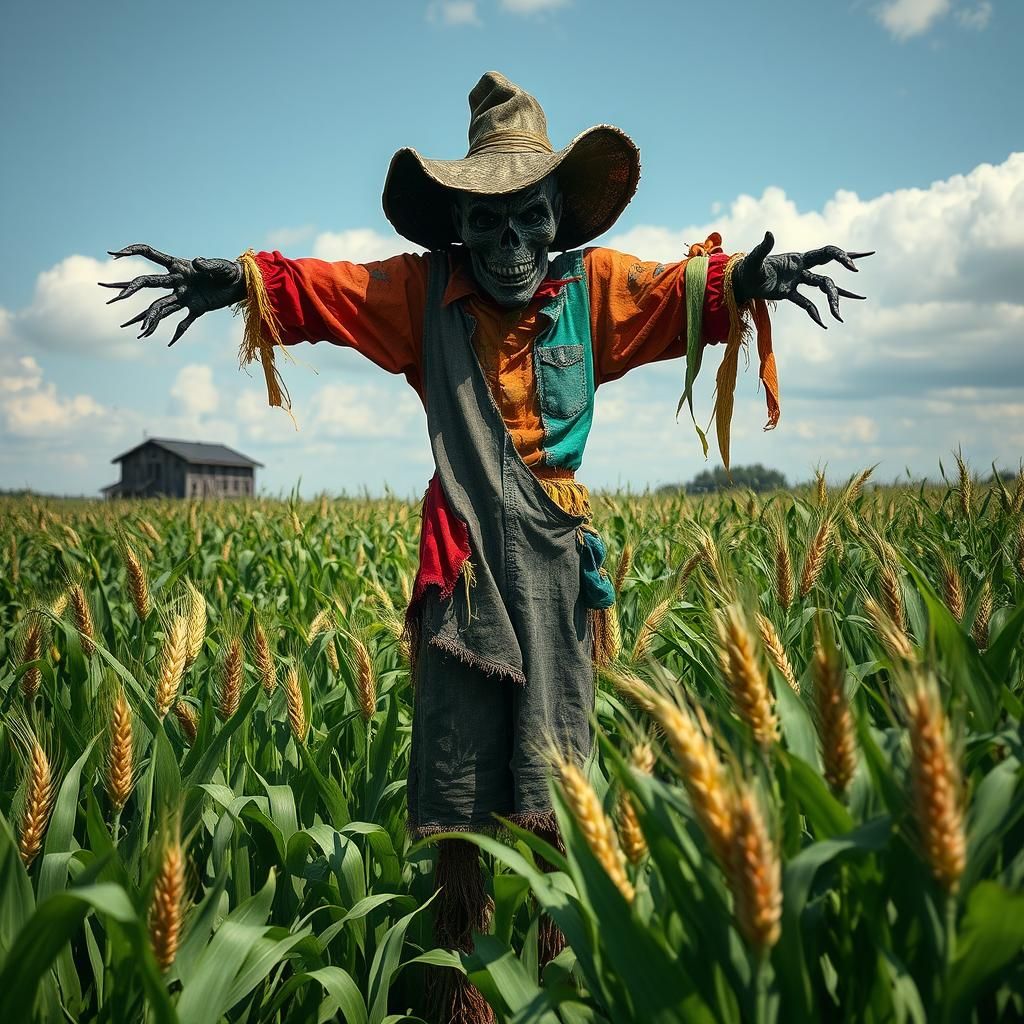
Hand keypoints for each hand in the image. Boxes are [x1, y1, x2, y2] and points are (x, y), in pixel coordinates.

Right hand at [99, 244, 246, 345]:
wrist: (243, 284)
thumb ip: (208, 264)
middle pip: (147, 284)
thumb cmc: (230, 270)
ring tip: (141, 332)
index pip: (149, 254)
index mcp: (178, 266)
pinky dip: (178, 333)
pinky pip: (185, 323)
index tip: (113, 254)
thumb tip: (196, 263)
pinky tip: (168, 343)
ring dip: (150, 319)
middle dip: (129, 289)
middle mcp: (177, 282)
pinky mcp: (197, 309)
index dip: (131, 251)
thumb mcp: (221, 266)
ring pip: (161, 308)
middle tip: (116, 298)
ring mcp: (185, 296)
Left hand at [732, 231, 872, 327]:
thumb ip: (763, 248)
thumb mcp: (754, 259)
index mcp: (797, 259)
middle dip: (844, 281)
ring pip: (821, 290)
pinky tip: (824, 325)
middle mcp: (800, 269)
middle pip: (827, 275)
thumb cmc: (745, 268)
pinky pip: (806, 304)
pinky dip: (815, 314)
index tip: (853, 268)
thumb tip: (769, 233)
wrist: (737, 281)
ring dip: (832, 302)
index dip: (842, 258)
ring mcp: (796, 282)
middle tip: (860, 291)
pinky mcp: (788, 294)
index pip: (826, 254)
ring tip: (840, 317)